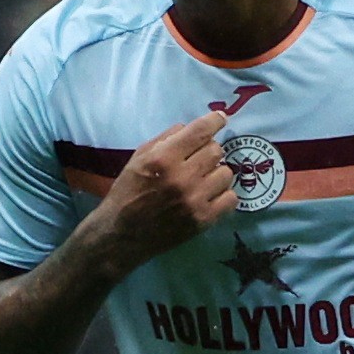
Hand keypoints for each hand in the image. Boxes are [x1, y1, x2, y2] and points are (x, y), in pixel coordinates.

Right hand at [96, 110, 237, 267]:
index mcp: (163, 158)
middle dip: (208, 150)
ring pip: (226, 173)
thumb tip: (191, 127)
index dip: (215, 121)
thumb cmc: (128, 192)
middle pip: (216, 150)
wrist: (122, 235)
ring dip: (216, 173)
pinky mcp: (204, 220)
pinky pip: (231, 199)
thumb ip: (165, 139)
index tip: (221, 119)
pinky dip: (223, 195)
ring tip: (203, 180)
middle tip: (198, 159)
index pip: (200, 131)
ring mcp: (195, 200)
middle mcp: (182, 177)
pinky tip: (210, 196)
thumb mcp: (138, 158)